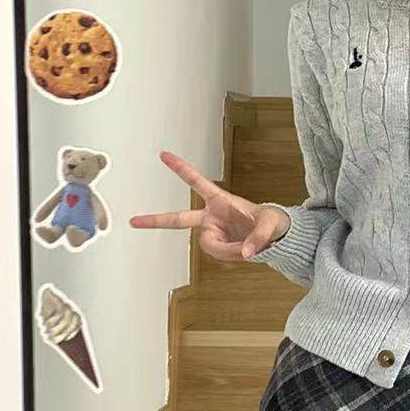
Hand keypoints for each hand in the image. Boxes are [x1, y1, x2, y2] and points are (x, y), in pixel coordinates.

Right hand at [129, 151, 290, 260]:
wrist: (276, 237)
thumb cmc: (273, 222)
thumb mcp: (272, 224)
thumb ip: (260, 237)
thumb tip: (246, 252)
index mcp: (221, 200)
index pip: (198, 182)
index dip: (181, 169)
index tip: (164, 155)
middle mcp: (212, 216)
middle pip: (179, 219)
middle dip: (156, 220)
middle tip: (133, 220)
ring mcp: (214, 231)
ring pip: (210, 245)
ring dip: (228, 249)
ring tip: (248, 246)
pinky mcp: (218, 245)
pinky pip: (219, 254)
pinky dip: (231, 255)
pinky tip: (244, 250)